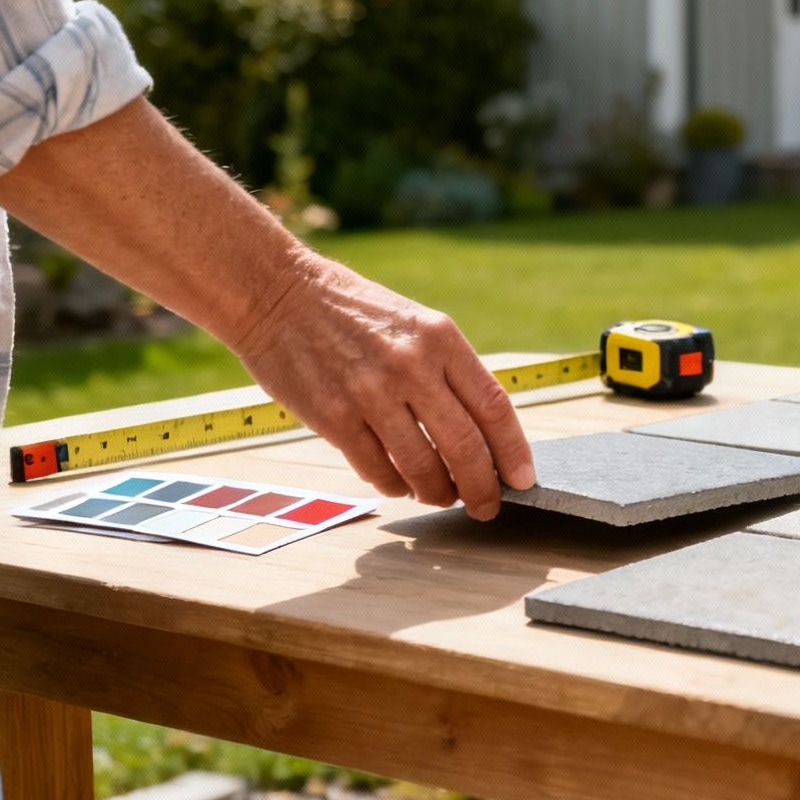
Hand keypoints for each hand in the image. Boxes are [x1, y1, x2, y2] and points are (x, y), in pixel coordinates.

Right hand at [227, 255, 535, 518]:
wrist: (277, 293)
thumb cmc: (352, 310)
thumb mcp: (415, 323)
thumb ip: (448, 371)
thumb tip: (482, 432)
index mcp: (440, 339)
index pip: (494, 406)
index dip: (513, 451)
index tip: (523, 478)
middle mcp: (411, 366)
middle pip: (464, 446)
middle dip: (483, 487)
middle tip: (487, 506)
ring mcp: (370, 393)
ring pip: (422, 466)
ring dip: (438, 492)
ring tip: (442, 496)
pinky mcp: (333, 417)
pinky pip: (377, 469)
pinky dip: (395, 486)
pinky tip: (400, 485)